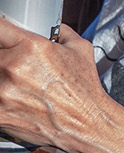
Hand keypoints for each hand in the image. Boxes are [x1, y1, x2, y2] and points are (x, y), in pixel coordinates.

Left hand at [0, 17, 107, 151]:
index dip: (1, 32)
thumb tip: (51, 28)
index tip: (4, 38)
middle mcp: (13, 66)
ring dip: (3, 79)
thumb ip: (61, 33)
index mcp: (32, 47)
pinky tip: (15, 100)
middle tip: (16, 68)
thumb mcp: (80, 50)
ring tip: (19, 87)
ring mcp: (2, 91)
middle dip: (4, 59)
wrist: (85, 125)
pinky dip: (2, 99)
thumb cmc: (84, 90)